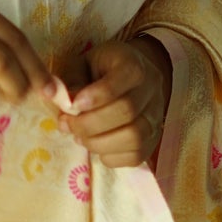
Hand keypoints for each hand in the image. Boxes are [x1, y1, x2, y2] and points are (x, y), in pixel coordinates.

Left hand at [57, 37, 171, 167]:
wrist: (129, 76)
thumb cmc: (99, 69)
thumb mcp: (82, 64)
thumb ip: (72, 83)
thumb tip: (65, 107)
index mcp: (132, 65)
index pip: (118, 84)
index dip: (94, 99)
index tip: (72, 106)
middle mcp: (151, 89)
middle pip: (126, 113)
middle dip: (90, 125)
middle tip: (67, 125)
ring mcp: (156, 116)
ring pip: (134, 138)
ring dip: (99, 143)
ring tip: (80, 138)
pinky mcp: (153, 139)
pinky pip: (137, 156)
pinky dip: (112, 157)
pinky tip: (97, 146)